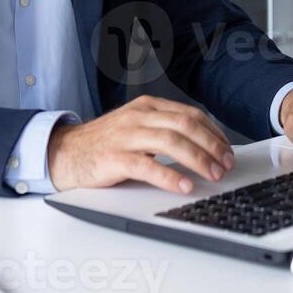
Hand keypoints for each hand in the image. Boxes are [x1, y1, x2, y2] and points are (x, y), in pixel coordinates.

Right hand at [47, 94, 235, 193]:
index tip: (228, 150)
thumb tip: (203, 148)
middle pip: (185, 125)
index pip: (190, 114)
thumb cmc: (104, 144)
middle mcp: (139, 116)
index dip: (214, 133)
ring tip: (213, 175)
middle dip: (212, 146)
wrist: (64, 152)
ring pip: (171, 142)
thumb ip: (164, 131)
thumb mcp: (136, 127)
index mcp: (147, 106)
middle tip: (226, 164)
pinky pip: (147, 165)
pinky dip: (170, 176)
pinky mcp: (114, 158)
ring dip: (198, 160)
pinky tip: (184, 186)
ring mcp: (126, 135)